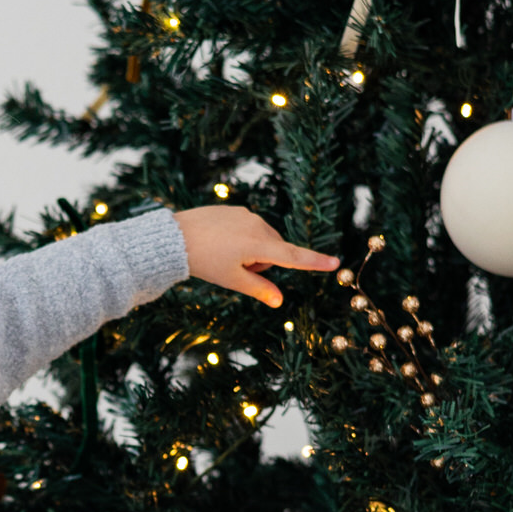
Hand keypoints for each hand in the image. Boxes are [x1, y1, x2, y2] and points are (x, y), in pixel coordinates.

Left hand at [175, 205, 336, 308]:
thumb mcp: (232, 280)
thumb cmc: (204, 262)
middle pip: (276, 251)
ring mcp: (248, 214)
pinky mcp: (237, 209)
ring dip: (253, 250)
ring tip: (224, 253)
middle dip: (263, 262)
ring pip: (264, 239)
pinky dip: (242, 238)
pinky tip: (220, 241)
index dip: (315, 262)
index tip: (335, 262)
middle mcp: (258, 225)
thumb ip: (260, 289)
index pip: (294, 256)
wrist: (176, 237)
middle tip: (235, 267)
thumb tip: (280, 302)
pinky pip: (250, 228)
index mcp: (259, 244)